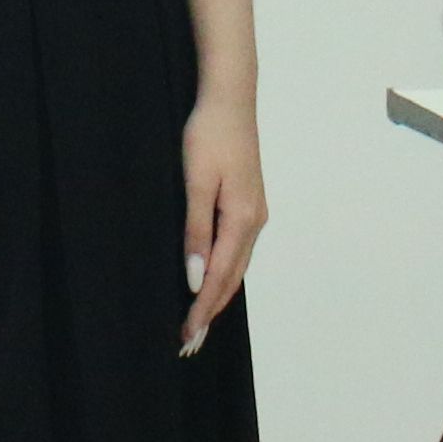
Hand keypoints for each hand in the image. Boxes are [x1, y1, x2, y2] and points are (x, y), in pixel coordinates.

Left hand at [181, 96, 267, 351]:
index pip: (218, 277)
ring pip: (236, 267)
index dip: (202, 309)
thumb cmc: (208, 135)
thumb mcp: (196, 182)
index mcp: (242, 220)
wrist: (230, 99)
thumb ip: (196, 231)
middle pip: (231, 279)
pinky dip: (224, 273)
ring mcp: (255, 214)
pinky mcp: (250, 205)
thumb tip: (194, 278)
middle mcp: (254, 223)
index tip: (187, 335)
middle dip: (210, 311)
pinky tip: (212, 281)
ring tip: (198, 320)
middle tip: (189, 342)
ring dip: (218, 295)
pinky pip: (237, 251)